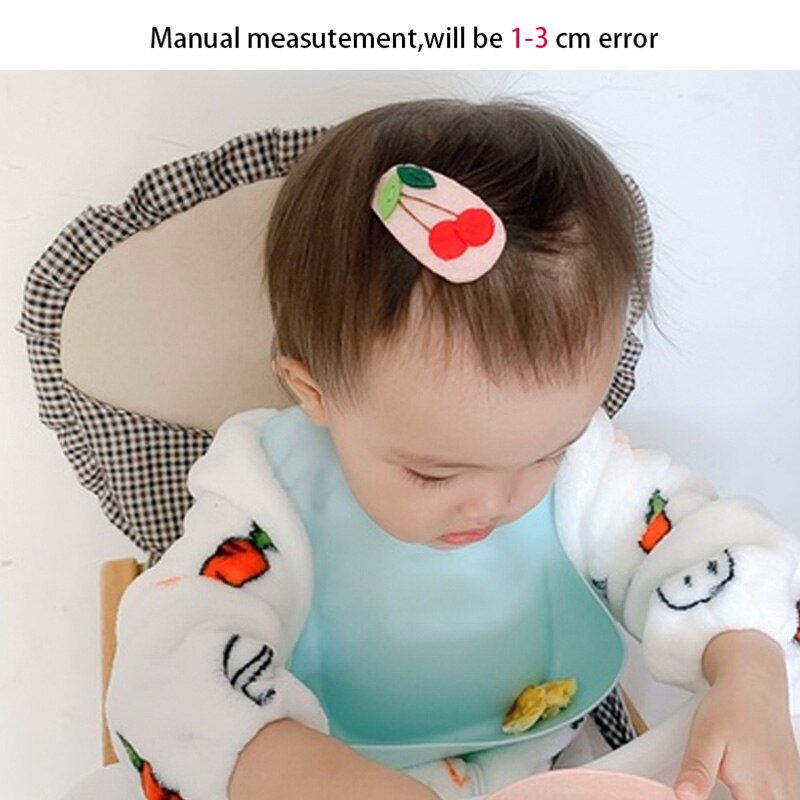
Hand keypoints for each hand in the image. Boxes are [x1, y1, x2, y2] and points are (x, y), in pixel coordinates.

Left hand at [675, 630, 799, 799]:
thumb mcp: (705, 736)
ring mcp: (791, 787)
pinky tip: (746, 786)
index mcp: (758, 787)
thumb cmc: (731, 706)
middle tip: (722, 784)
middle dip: (736, 799)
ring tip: (732, 783)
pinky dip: (764, 795)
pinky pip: (784, 798)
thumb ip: (697, 769)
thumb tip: (684, 796)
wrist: (754, 684)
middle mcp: (781, 792)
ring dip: (748, 798)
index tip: (703, 795)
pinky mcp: (793, 781)